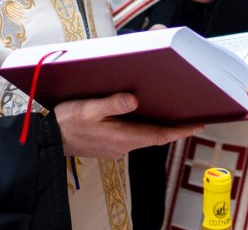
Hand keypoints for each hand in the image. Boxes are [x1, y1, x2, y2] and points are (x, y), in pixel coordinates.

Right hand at [55, 93, 202, 159]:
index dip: (180, 131)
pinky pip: (132, 137)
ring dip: (159, 128)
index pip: (159, 135)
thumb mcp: (88, 108)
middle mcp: (123, 145)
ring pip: (144, 137)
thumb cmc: (68, 122)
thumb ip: (112, 104)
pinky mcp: (109, 145)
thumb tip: (134, 99)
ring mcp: (116, 147)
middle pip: (155, 136)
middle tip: (191, 118)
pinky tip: (142, 117)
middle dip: (174, 128)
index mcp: (122, 136)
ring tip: (172, 114)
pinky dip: (143, 128)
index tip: (197, 125)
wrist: (50, 140)